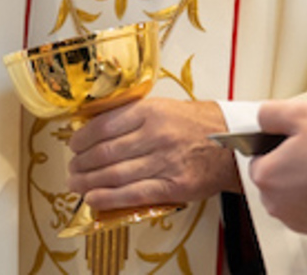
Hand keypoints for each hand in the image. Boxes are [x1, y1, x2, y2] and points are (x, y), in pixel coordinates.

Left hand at [67, 98, 240, 211]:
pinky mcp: (175, 185)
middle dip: (81, 164)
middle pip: (105, 153)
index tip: (73, 145)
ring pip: (115, 174)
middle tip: (72, 169)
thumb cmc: (197, 125)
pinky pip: (135, 193)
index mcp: (151, 111)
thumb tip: (94, 129)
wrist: (234, 142)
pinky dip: (110, 198)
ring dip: (89, 182)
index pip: (103, 126)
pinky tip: (94, 198)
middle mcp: (157, 135)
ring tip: (76, 184)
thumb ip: (132, 116)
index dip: (81, 139)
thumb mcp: (164, 107)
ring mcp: (166, 161)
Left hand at [250, 99, 306, 235]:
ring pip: (292, 195)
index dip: (278, 144)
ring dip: (305, 183)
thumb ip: (271, 113)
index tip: (298, 140)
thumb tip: (262, 119)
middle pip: (275, 178)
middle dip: (290, 165)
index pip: (258, 157)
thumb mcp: (301, 113)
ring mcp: (297, 220)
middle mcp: (276, 204)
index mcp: (265, 176)